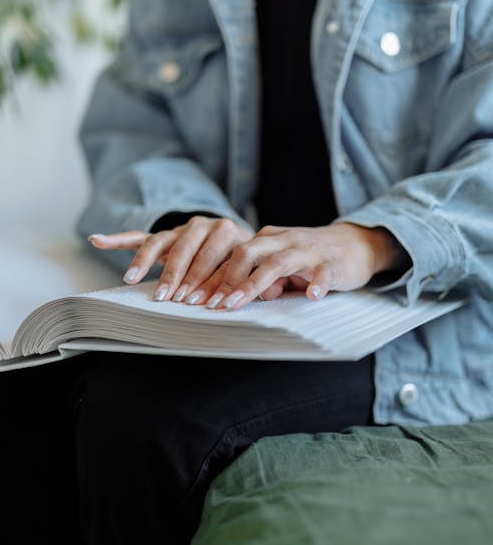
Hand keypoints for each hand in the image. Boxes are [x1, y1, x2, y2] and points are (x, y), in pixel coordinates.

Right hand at [88, 215, 253, 301]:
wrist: (241, 242)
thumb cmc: (248, 264)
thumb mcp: (258, 271)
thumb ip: (261, 280)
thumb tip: (269, 290)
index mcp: (230, 232)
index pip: (217, 259)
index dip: (209, 281)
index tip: (200, 302)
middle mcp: (205, 226)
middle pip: (187, 249)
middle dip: (177, 275)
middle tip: (168, 296)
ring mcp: (182, 230)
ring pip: (162, 242)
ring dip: (147, 262)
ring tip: (132, 278)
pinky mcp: (166, 236)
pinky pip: (140, 236)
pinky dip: (118, 239)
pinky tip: (98, 240)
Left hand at [186, 222, 405, 309]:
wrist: (355, 244)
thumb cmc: (310, 257)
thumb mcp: (279, 264)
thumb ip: (257, 276)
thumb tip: (235, 295)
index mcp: (267, 240)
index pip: (232, 255)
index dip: (210, 277)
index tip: (189, 298)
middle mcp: (283, 241)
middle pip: (247, 253)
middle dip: (224, 279)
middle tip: (206, 304)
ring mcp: (308, 250)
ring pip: (277, 263)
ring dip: (253, 284)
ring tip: (234, 303)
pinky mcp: (333, 263)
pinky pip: (324, 272)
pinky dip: (318, 283)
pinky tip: (312, 296)